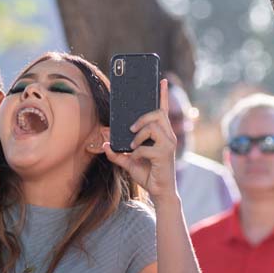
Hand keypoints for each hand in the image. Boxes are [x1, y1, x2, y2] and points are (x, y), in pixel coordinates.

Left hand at [104, 79, 178, 205]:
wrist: (159, 192)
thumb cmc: (148, 174)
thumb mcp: (129, 162)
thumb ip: (117, 153)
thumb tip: (105, 144)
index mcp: (162, 134)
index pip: (163, 110)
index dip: (162, 95)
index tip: (160, 80)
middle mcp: (168, 136)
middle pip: (156, 114)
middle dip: (141, 118)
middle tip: (130, 129)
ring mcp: (168, 144)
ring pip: (152, 126)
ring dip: (138, 136)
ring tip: (133, 147)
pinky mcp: (165, 154)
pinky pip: (146, 146)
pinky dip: (137, 152)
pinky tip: (137, 158)